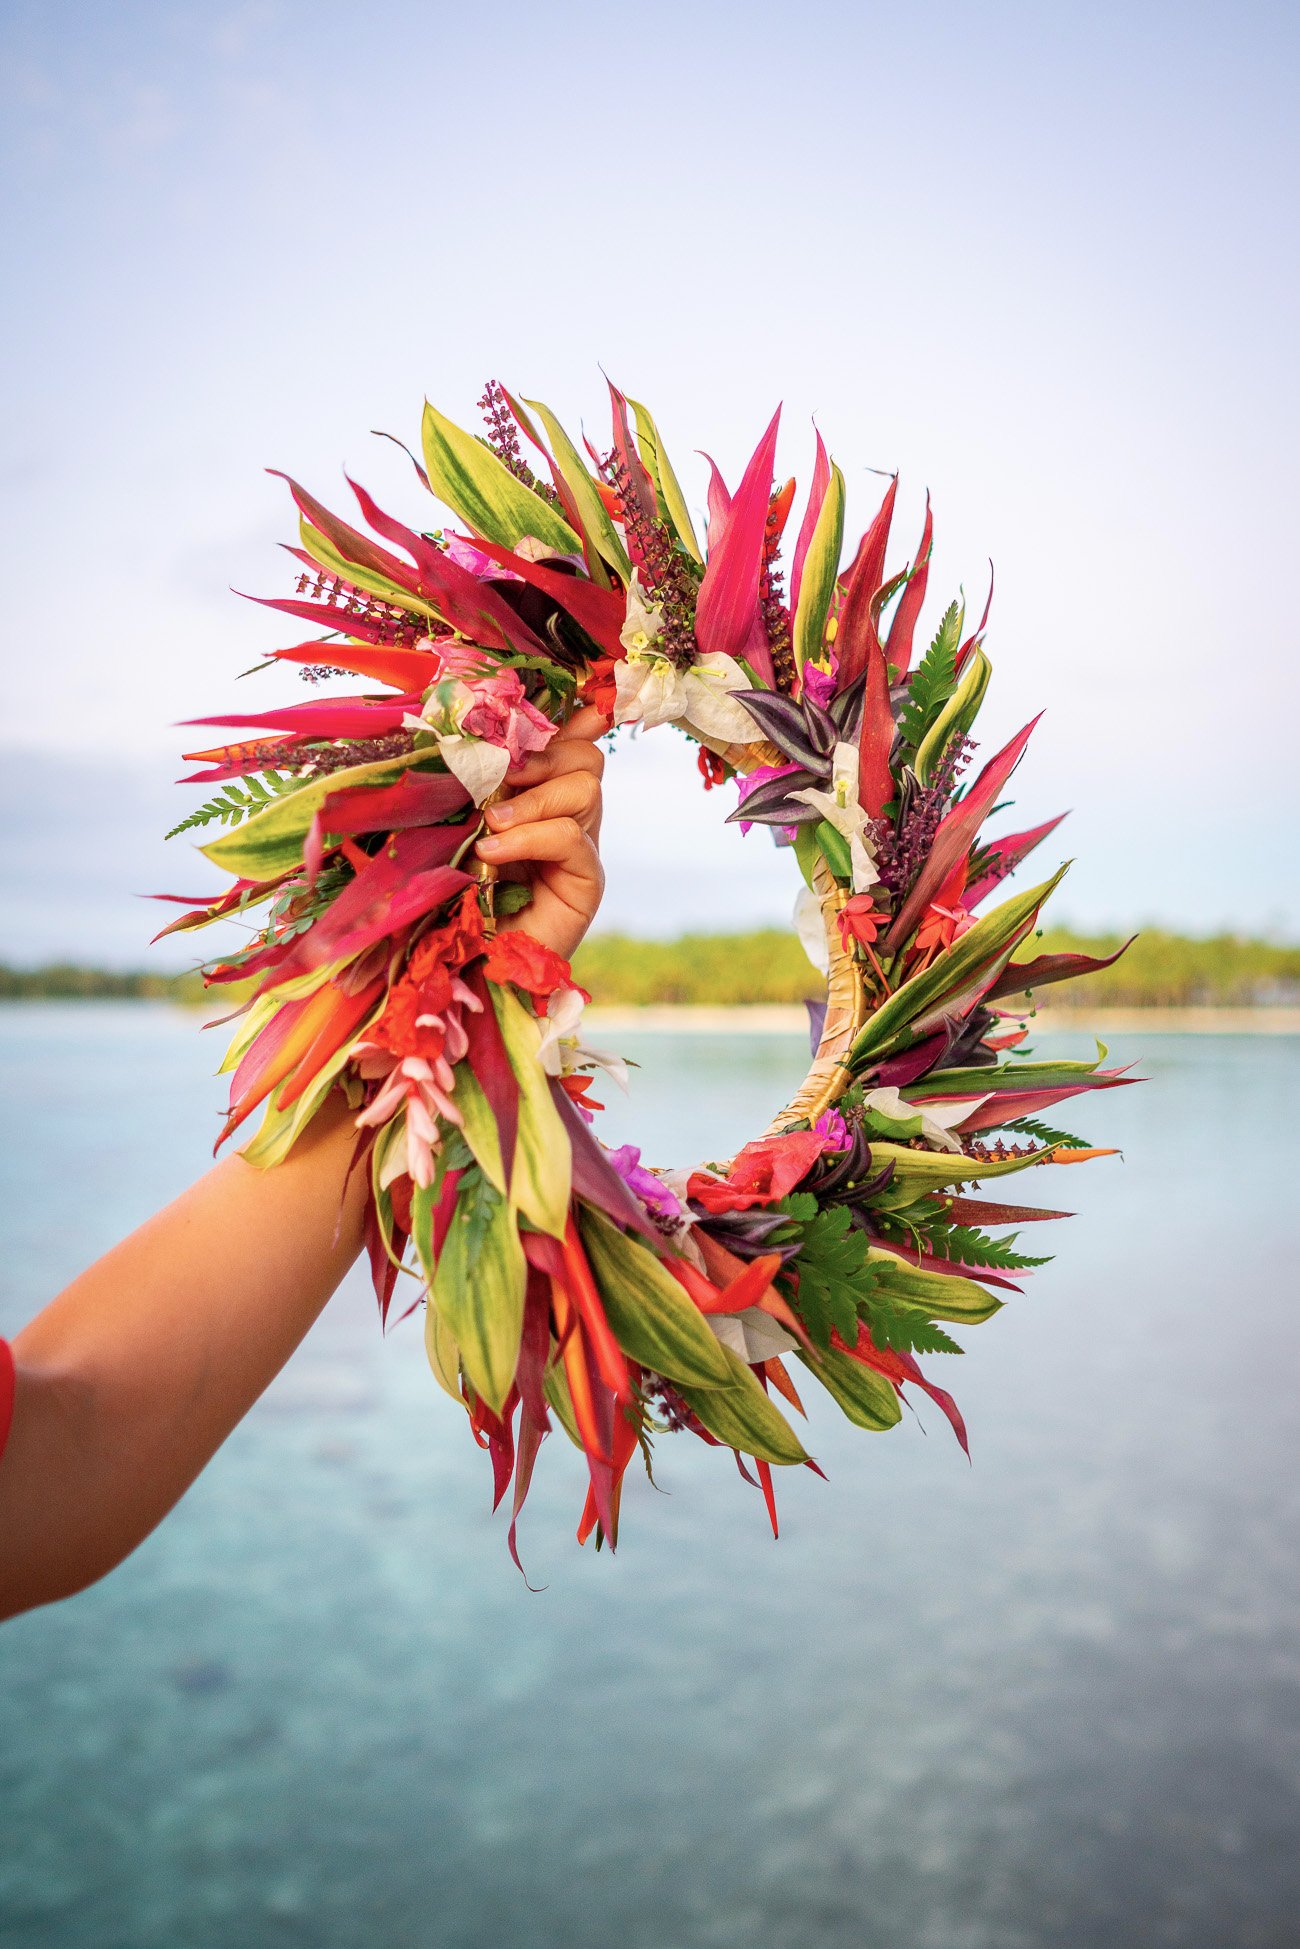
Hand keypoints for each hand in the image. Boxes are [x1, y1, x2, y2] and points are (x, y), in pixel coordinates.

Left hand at [474, 703, 607, 961]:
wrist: (465, 962)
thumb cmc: (456, 891)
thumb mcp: (462, 822)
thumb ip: (480, 784)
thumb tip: (484, 733)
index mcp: (541, 794)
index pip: (572, 739)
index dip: (569, 718)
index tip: (547, 705)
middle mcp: (569, 816)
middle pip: (587, 756)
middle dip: (543, 755)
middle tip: (500, 777)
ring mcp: (581, 848)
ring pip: (586, 787)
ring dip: (534, 797)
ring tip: (491, 824)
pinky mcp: (585, 882)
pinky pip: (571, 838)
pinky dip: (529, 838)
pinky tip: (492, 853)